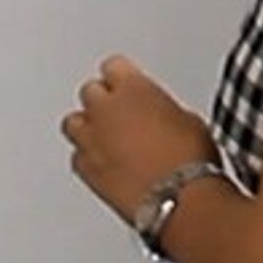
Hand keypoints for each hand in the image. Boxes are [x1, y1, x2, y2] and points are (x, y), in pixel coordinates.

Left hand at [60, 54, 216, 223]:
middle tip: (120, 110)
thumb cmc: (189, 159)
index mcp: (132, 88)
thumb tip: (159, 116)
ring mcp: (91, 140)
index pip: (113, 66)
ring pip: (74, 122)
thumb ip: (161, 108)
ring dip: (88, 125)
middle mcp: (105, 110)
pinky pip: (77, 156)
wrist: (178, 196)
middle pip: (90, 91)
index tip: (127, 80)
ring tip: (105, 134)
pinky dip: (88, 156)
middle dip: (103, 99)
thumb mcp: (188, 119)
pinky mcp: (85, 170)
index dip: (122, 74)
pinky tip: (104, 160)